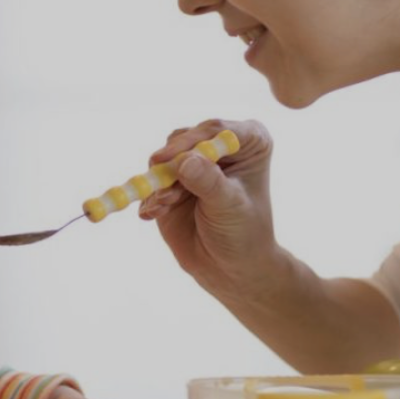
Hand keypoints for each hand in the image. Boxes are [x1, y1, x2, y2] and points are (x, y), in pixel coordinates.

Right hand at [138, 119, 280, 301]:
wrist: (227, 268)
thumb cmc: (243, 234)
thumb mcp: (229, 207)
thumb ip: (208, 182)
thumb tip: (185, 160)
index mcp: (249, 141)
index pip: (216, 130)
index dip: (191, 142)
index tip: (169, 159)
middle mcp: (221, 146)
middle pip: (186, 139)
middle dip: (172, 165)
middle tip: (163, 190)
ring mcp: (195, 161)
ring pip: (165, 156)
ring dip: (161, 182)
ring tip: (166, 206)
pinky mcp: (172, 179)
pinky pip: (152, 178)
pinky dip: (151, 195)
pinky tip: (155, 214)